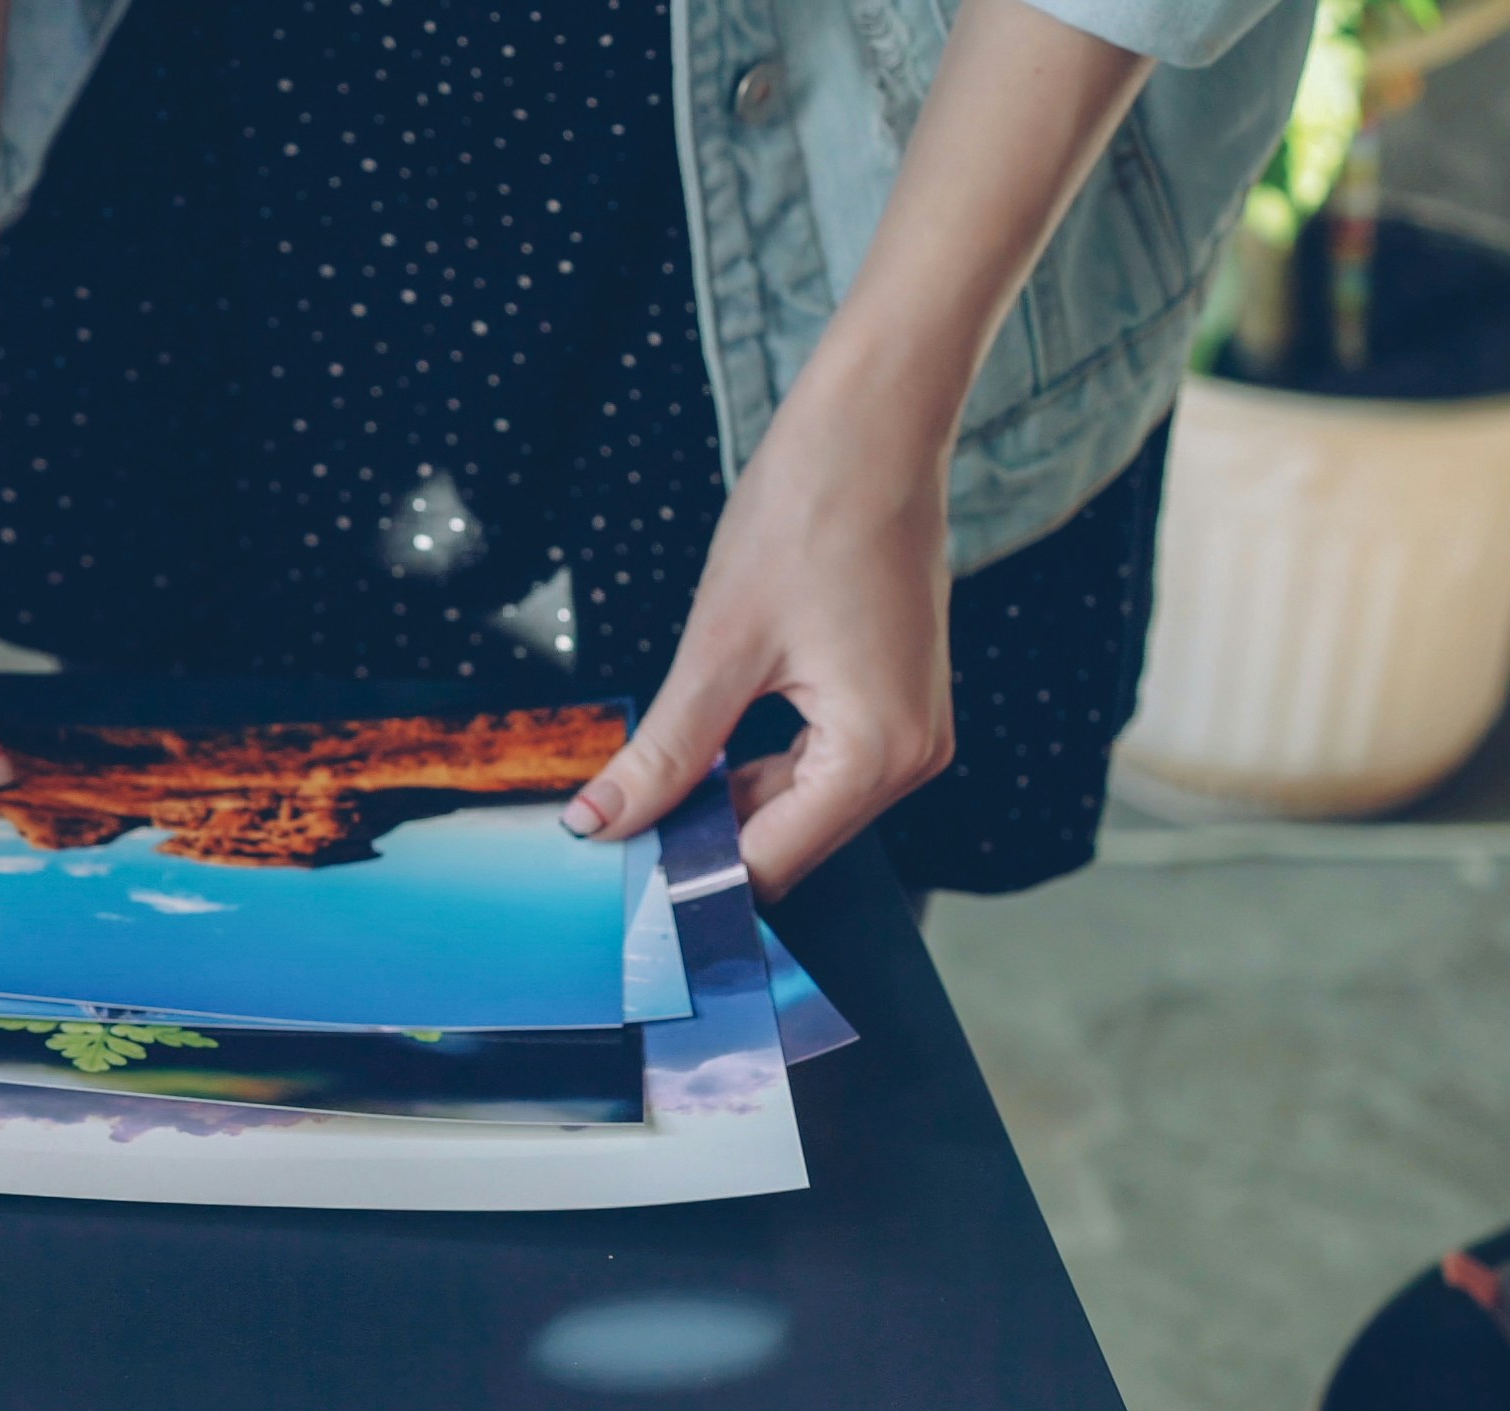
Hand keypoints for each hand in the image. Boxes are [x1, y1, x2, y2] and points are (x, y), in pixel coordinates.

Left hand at [563, 360, 956, 898]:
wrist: (874, 429)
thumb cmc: (809, 517)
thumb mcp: (718, 649)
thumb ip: (663, 753)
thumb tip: (598, 824)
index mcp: (879, 754)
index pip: (771, 862)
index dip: (689, 878)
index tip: (614, 881)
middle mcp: (910, 757)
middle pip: (788, 843)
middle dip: (704, 842)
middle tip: (610, 832)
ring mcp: (908, 730)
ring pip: (796, 806)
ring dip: (723, 802)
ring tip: (642, 787)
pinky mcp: (891, 701)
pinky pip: (814, 764)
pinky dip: (754, 766)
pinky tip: (697, 748)